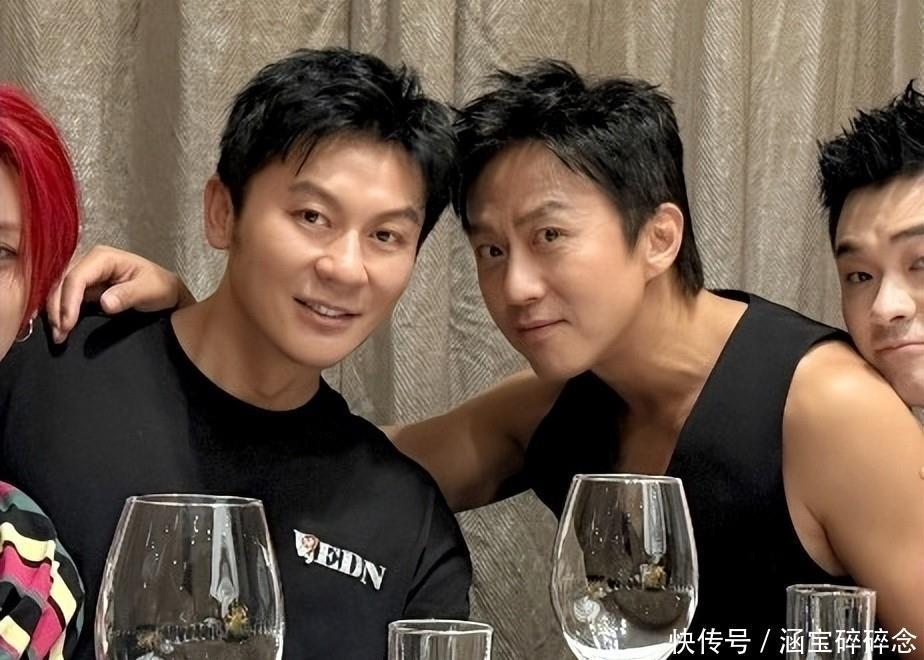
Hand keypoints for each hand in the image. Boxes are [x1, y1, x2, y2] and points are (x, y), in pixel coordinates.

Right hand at [46, 245, 194, 342]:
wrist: (166, 292)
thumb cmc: (160, 287)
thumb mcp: (149, 290)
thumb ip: (127, 295)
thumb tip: (104, 303)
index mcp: (103, 257)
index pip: (77, 277)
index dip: (68, 300)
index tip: (68, 323)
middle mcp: (90, 262)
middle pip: (62, 283)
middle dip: (57, 309)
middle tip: (59, 334)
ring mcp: (87, 274)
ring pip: (60, 291)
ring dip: (56, 312)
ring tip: (58, 335)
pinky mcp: (86, 288)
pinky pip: (67, 298)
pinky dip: (62, 313)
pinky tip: (62, 329)